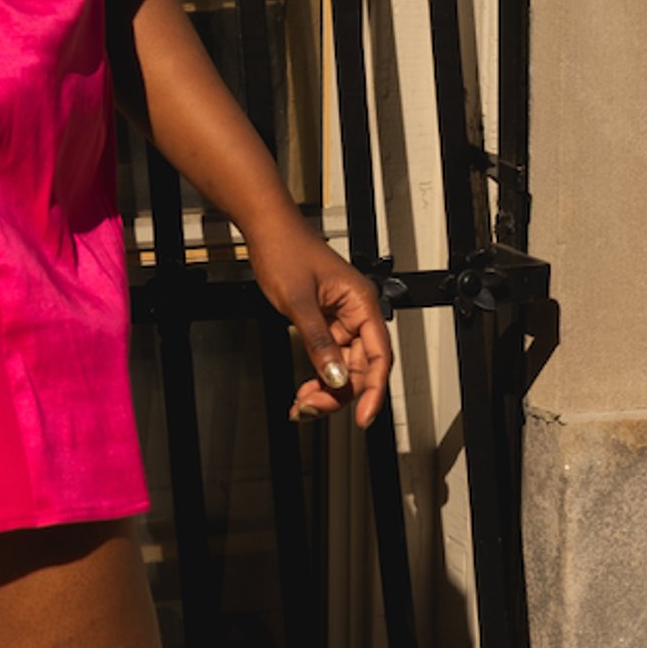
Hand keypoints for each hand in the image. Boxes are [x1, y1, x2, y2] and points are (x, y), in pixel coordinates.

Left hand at [245, 216, 392, 426]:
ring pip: (343, 366)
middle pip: (361, 366)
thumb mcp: (299, 302)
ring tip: (303, 405)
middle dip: (339, 393)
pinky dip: (318, 375)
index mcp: (362, 303)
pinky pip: (328, 356)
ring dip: (326, 389)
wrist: (267, 230)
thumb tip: (336, 377)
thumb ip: (318, 342)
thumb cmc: (286, 251)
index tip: (364, 417)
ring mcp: (341, 319)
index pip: (379, 356)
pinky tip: (305, 390)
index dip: (373, 390)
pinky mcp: (324, 322)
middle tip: (311, 409)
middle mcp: (356, 312)